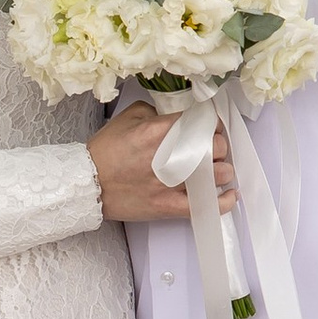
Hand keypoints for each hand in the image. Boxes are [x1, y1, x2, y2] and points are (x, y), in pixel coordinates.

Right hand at [88, 107, 233, 222]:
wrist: (87, 184)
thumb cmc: (105, 152)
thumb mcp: (127, 118)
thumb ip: (156, 112)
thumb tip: (177, 116)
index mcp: (158, 131)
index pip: (202, 121)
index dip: (211, 123)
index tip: (210, 127)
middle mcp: (169, 157)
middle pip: (216, 147)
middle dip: (217, 145)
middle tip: (211, 147)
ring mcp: (171, 184)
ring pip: (218, 174)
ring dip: (222, 169)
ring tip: (216, 168)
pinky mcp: (169, 207)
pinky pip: (207, 205)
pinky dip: (224, 201)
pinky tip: (230, 194)